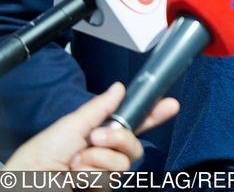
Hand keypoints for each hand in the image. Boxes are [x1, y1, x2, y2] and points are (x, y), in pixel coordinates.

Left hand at [5, 82, 179, 172]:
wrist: (27, 182)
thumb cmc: (41, 155)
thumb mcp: (70, 124)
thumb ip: (100, 108)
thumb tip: (119, 88)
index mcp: (98, 134)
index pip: (132, 123)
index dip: (153, 115)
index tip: (170, 104)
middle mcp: (104, 154)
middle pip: (134, 144)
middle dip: (119, 138)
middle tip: (96, 137)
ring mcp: (103, 173)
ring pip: (125, 161)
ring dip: (99, 158)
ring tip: (76, 161)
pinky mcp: (100, 188)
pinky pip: (112, 177)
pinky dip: (93, 173)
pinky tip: (76, 175)